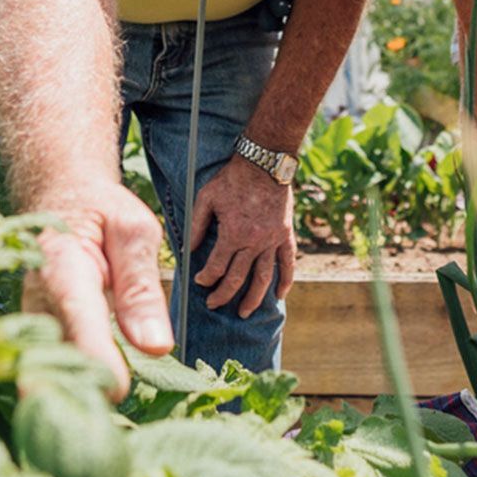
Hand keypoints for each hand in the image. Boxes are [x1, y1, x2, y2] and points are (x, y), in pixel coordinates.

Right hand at [22, 183, 173, 399]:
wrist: (59, 196)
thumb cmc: (101, 212)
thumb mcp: (134, 232)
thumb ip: (141, 288)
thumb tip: (156, 347)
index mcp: (63, 264)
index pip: (77, 317)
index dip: (94, 356)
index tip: (116, 389)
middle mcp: (36, 296)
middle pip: (54, 355)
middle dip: (80, 388)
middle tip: (111, 413)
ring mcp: (29, 318)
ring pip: (46, 368)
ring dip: (72, 393)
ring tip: (100, 419)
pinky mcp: (34, 334)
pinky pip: (48, 367)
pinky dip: (67, 387)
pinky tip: (92, 401)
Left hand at [188, 158, 294, 317]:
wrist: (264, 164)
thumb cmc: (232, 179)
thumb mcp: (206, 198)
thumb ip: (196, 225)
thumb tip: (189, 249)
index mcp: (233, 234)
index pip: (216, 267)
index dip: (205, 278)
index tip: (199, 281)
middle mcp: (254, 242)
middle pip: (237, 278)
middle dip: (223, 295)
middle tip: (214, 304)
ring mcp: (272, 240)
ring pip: (263, 278)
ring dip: (253, 298)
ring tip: (245, 312)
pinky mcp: (285, 235)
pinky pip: (288, 263)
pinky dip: (286, 281)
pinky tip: (280, 296)